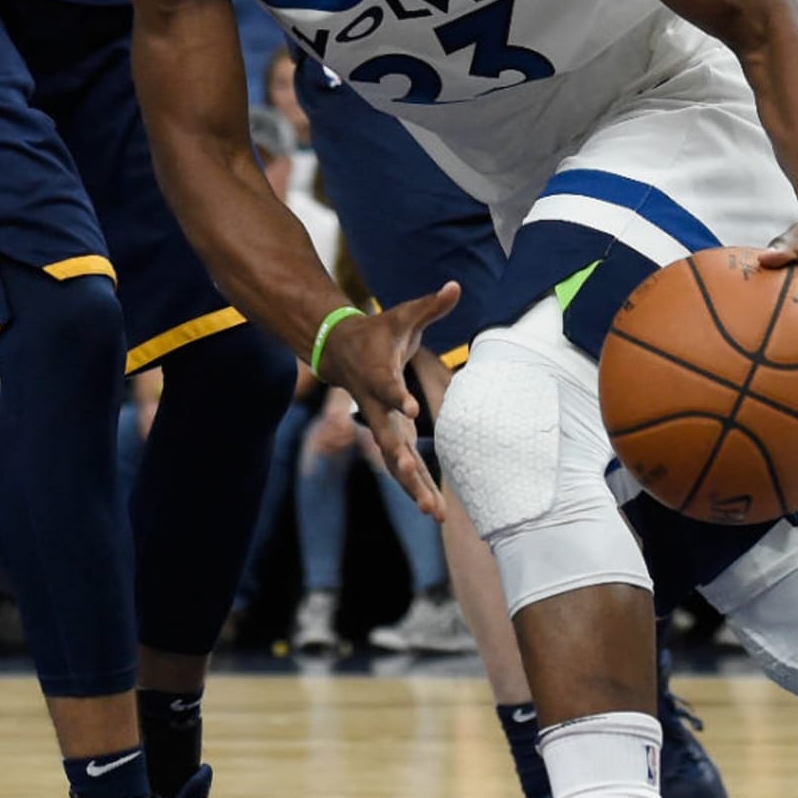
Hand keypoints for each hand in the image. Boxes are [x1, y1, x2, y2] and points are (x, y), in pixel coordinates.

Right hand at [318, 283, 460, 515]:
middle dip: (402, 461)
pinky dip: (417, 487)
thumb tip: (456, 285)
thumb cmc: (378, 331)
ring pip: (395, 462)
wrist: (341, 352)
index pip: (387, 386)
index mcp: (378, 375)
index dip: (396, 395)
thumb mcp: (403, 315)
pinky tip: (436, 510)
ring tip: (435, 512)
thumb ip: (430, 304)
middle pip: (387, 438)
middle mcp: (376, 407)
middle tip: (413, 478)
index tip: (408, 407)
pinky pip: (402, 467)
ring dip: (413, 487)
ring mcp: (381, 425)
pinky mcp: (390, 436)